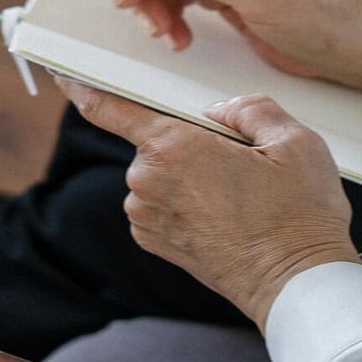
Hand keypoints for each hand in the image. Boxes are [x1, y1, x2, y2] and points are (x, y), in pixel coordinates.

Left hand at [56, 78, 361, 329]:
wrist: (297, 286)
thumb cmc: (299, 217)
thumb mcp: (295, 141)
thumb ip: (251, 109)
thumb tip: (223, 113)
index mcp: (173, 149)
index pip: (109, 108)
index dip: (82, 87)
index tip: (62, 74)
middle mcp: (148, 183)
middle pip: (155, 140)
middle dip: (190, 141)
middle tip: (241, 163)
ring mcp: (148, 217)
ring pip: (160, 173)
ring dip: (190, 175)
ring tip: (240, 197)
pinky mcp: (155, 243)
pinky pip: (161, 203)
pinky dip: (186, 202)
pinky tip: (225, 216)